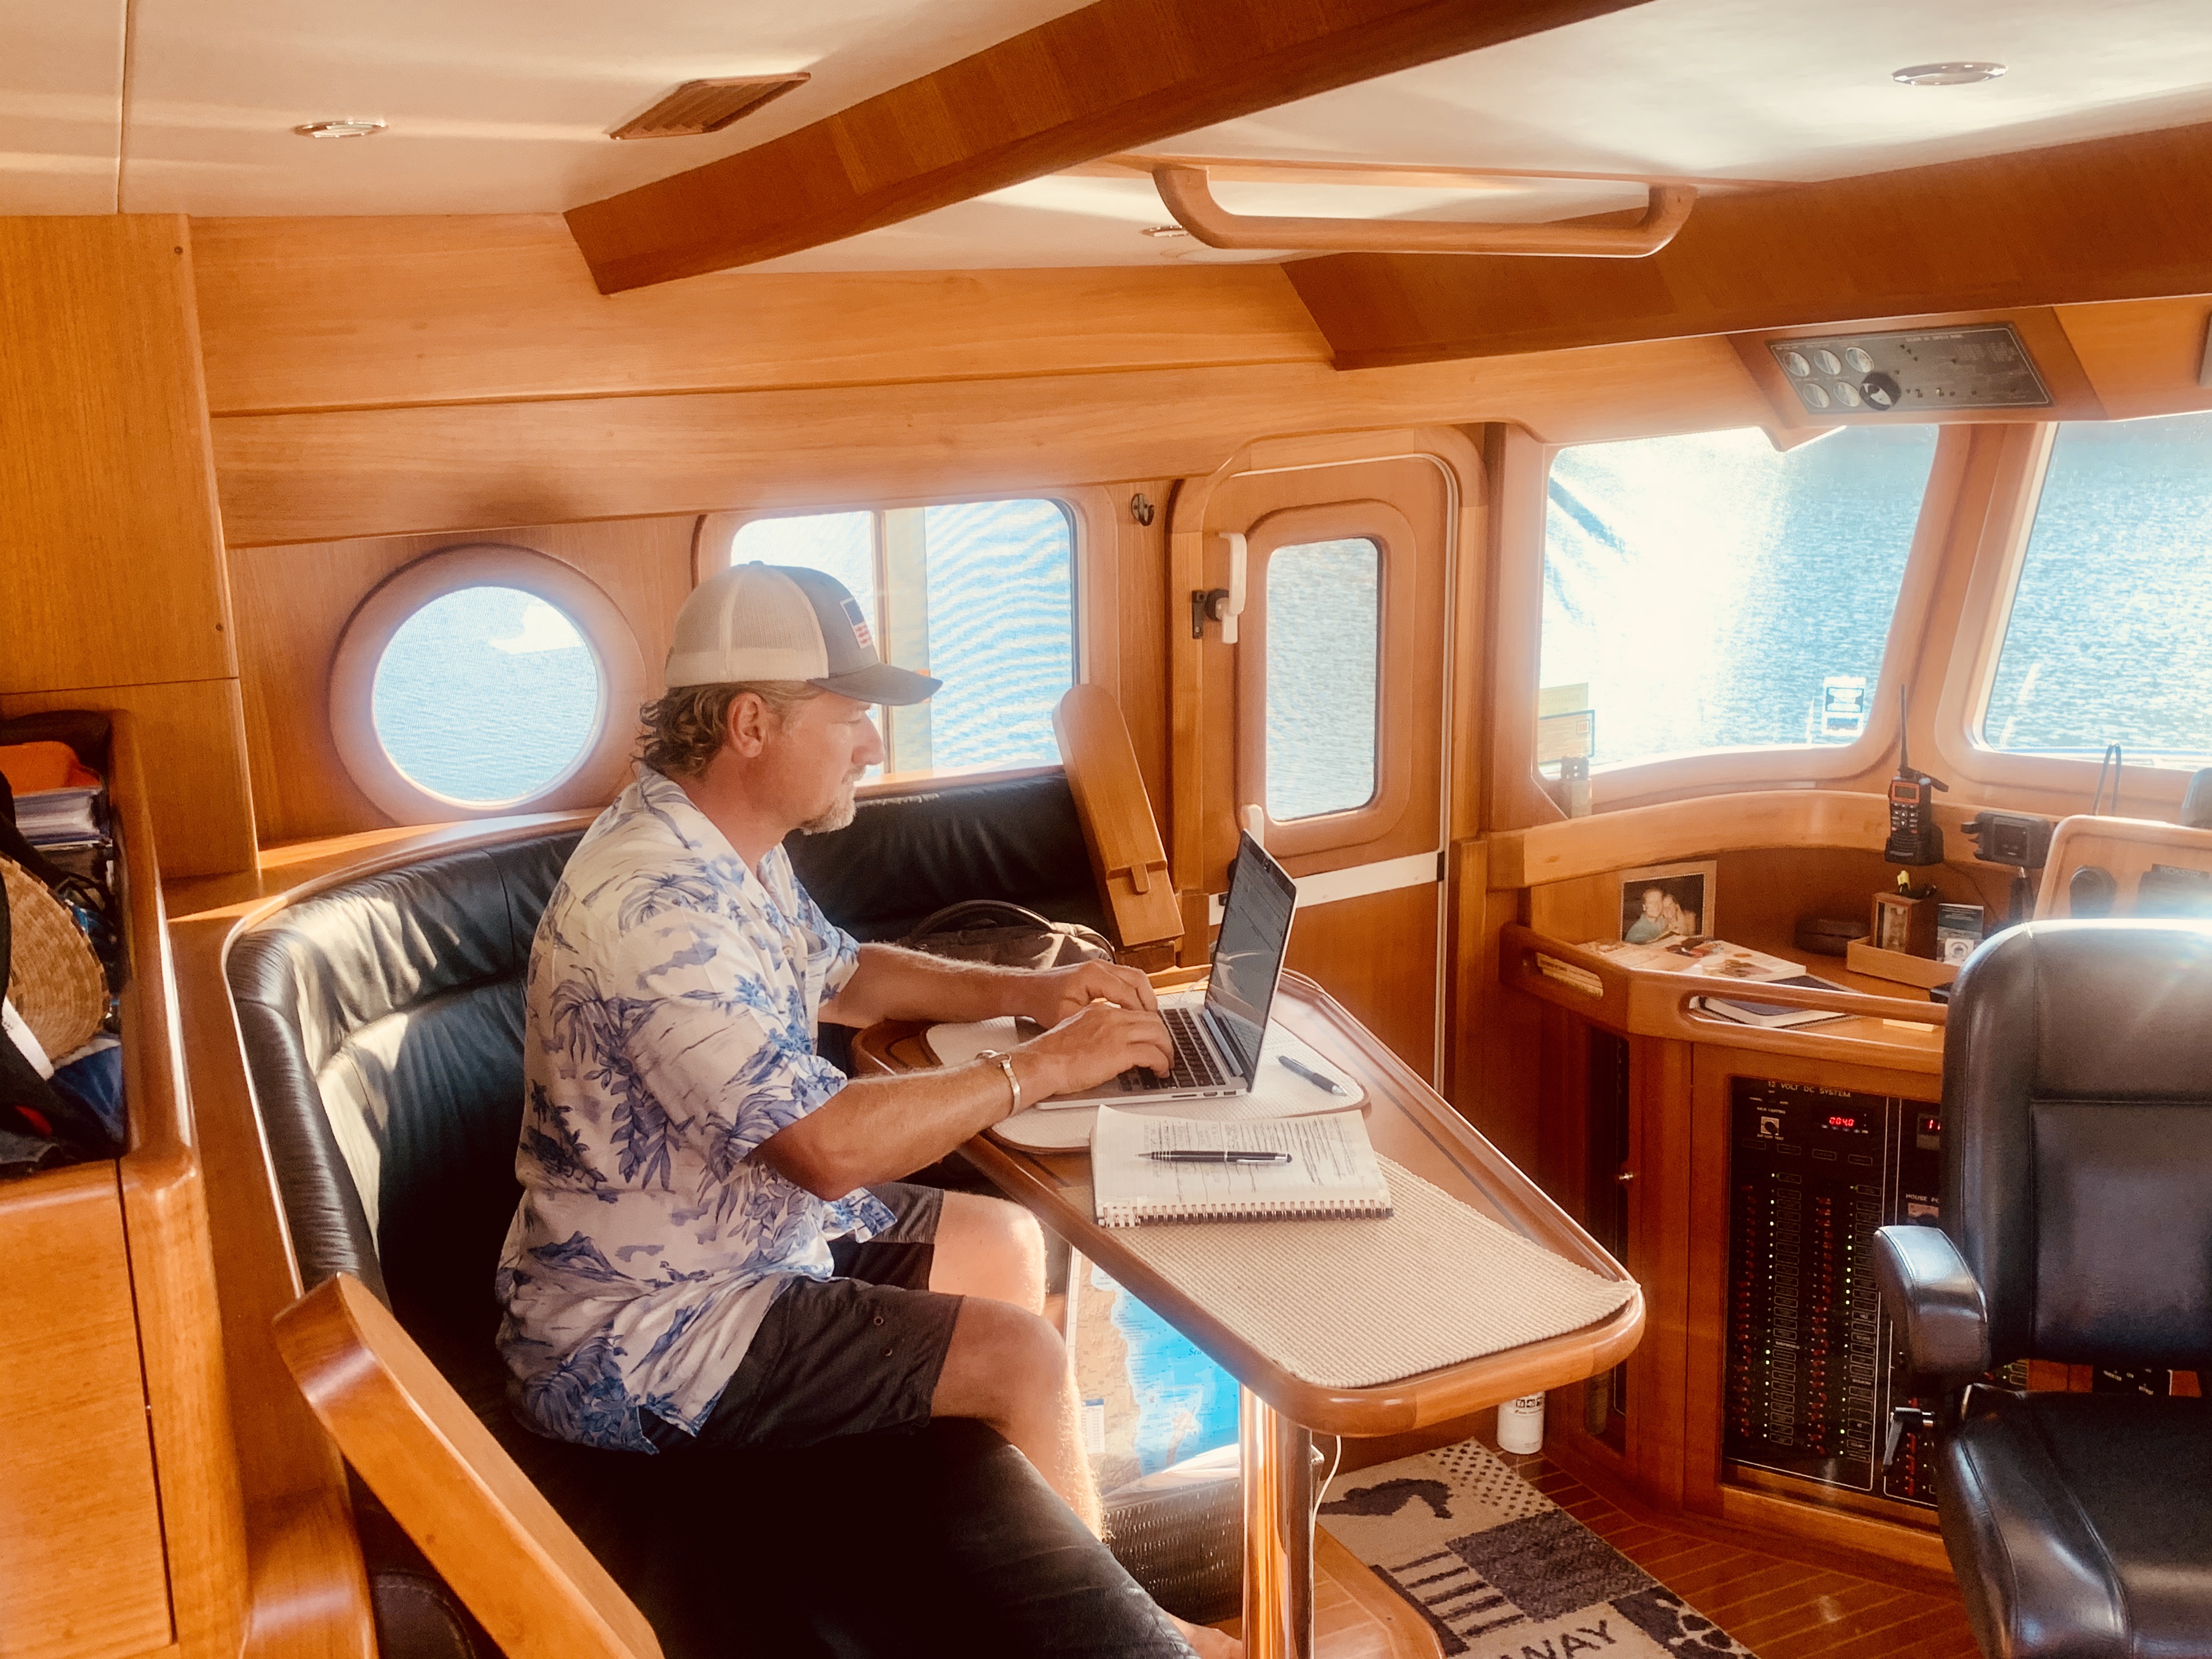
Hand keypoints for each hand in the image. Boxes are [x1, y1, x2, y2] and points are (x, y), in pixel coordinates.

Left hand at [1016, 960, 1158, 1026]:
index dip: (1140, 1014)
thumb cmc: (1043, 1003)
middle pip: (1138, 980)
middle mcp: (1100, 967)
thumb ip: (1094, 1023)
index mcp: (1092, 976)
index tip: (1148, 1031)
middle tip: (1156, 1026)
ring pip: (1136, 978)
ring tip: (1150, 1020)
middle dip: (1149, 1004)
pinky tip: (1136, 1012)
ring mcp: (1102, 966)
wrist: (1029, 990)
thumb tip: (1116, 1034)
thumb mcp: (1067, 1018)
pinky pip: (1127, 979)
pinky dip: (1136, 994)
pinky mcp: (1101, 972)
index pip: (1127, 993)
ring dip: (1145, 998)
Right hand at [1016, 1001, 1172, 1100]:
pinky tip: (1159, 1071)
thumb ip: (1095, 1032)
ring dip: (1167, 1050)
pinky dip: (1161, 1063)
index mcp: (1100, 1011)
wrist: (1041, 1063)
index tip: (1154, 1038)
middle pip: (1153, 1020)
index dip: (1150, 1027)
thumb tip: (1108, 1045)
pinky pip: (1153, 1054)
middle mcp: (1111, 1017)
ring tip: (1166, 1064)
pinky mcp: (1120, 1051)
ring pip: (1158, 1034)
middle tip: (1166, 1052)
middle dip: (1164, 1038)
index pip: (1136, 1013)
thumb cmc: (1051, 1055)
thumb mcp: (1076, 1032)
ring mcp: (1117, 1033)